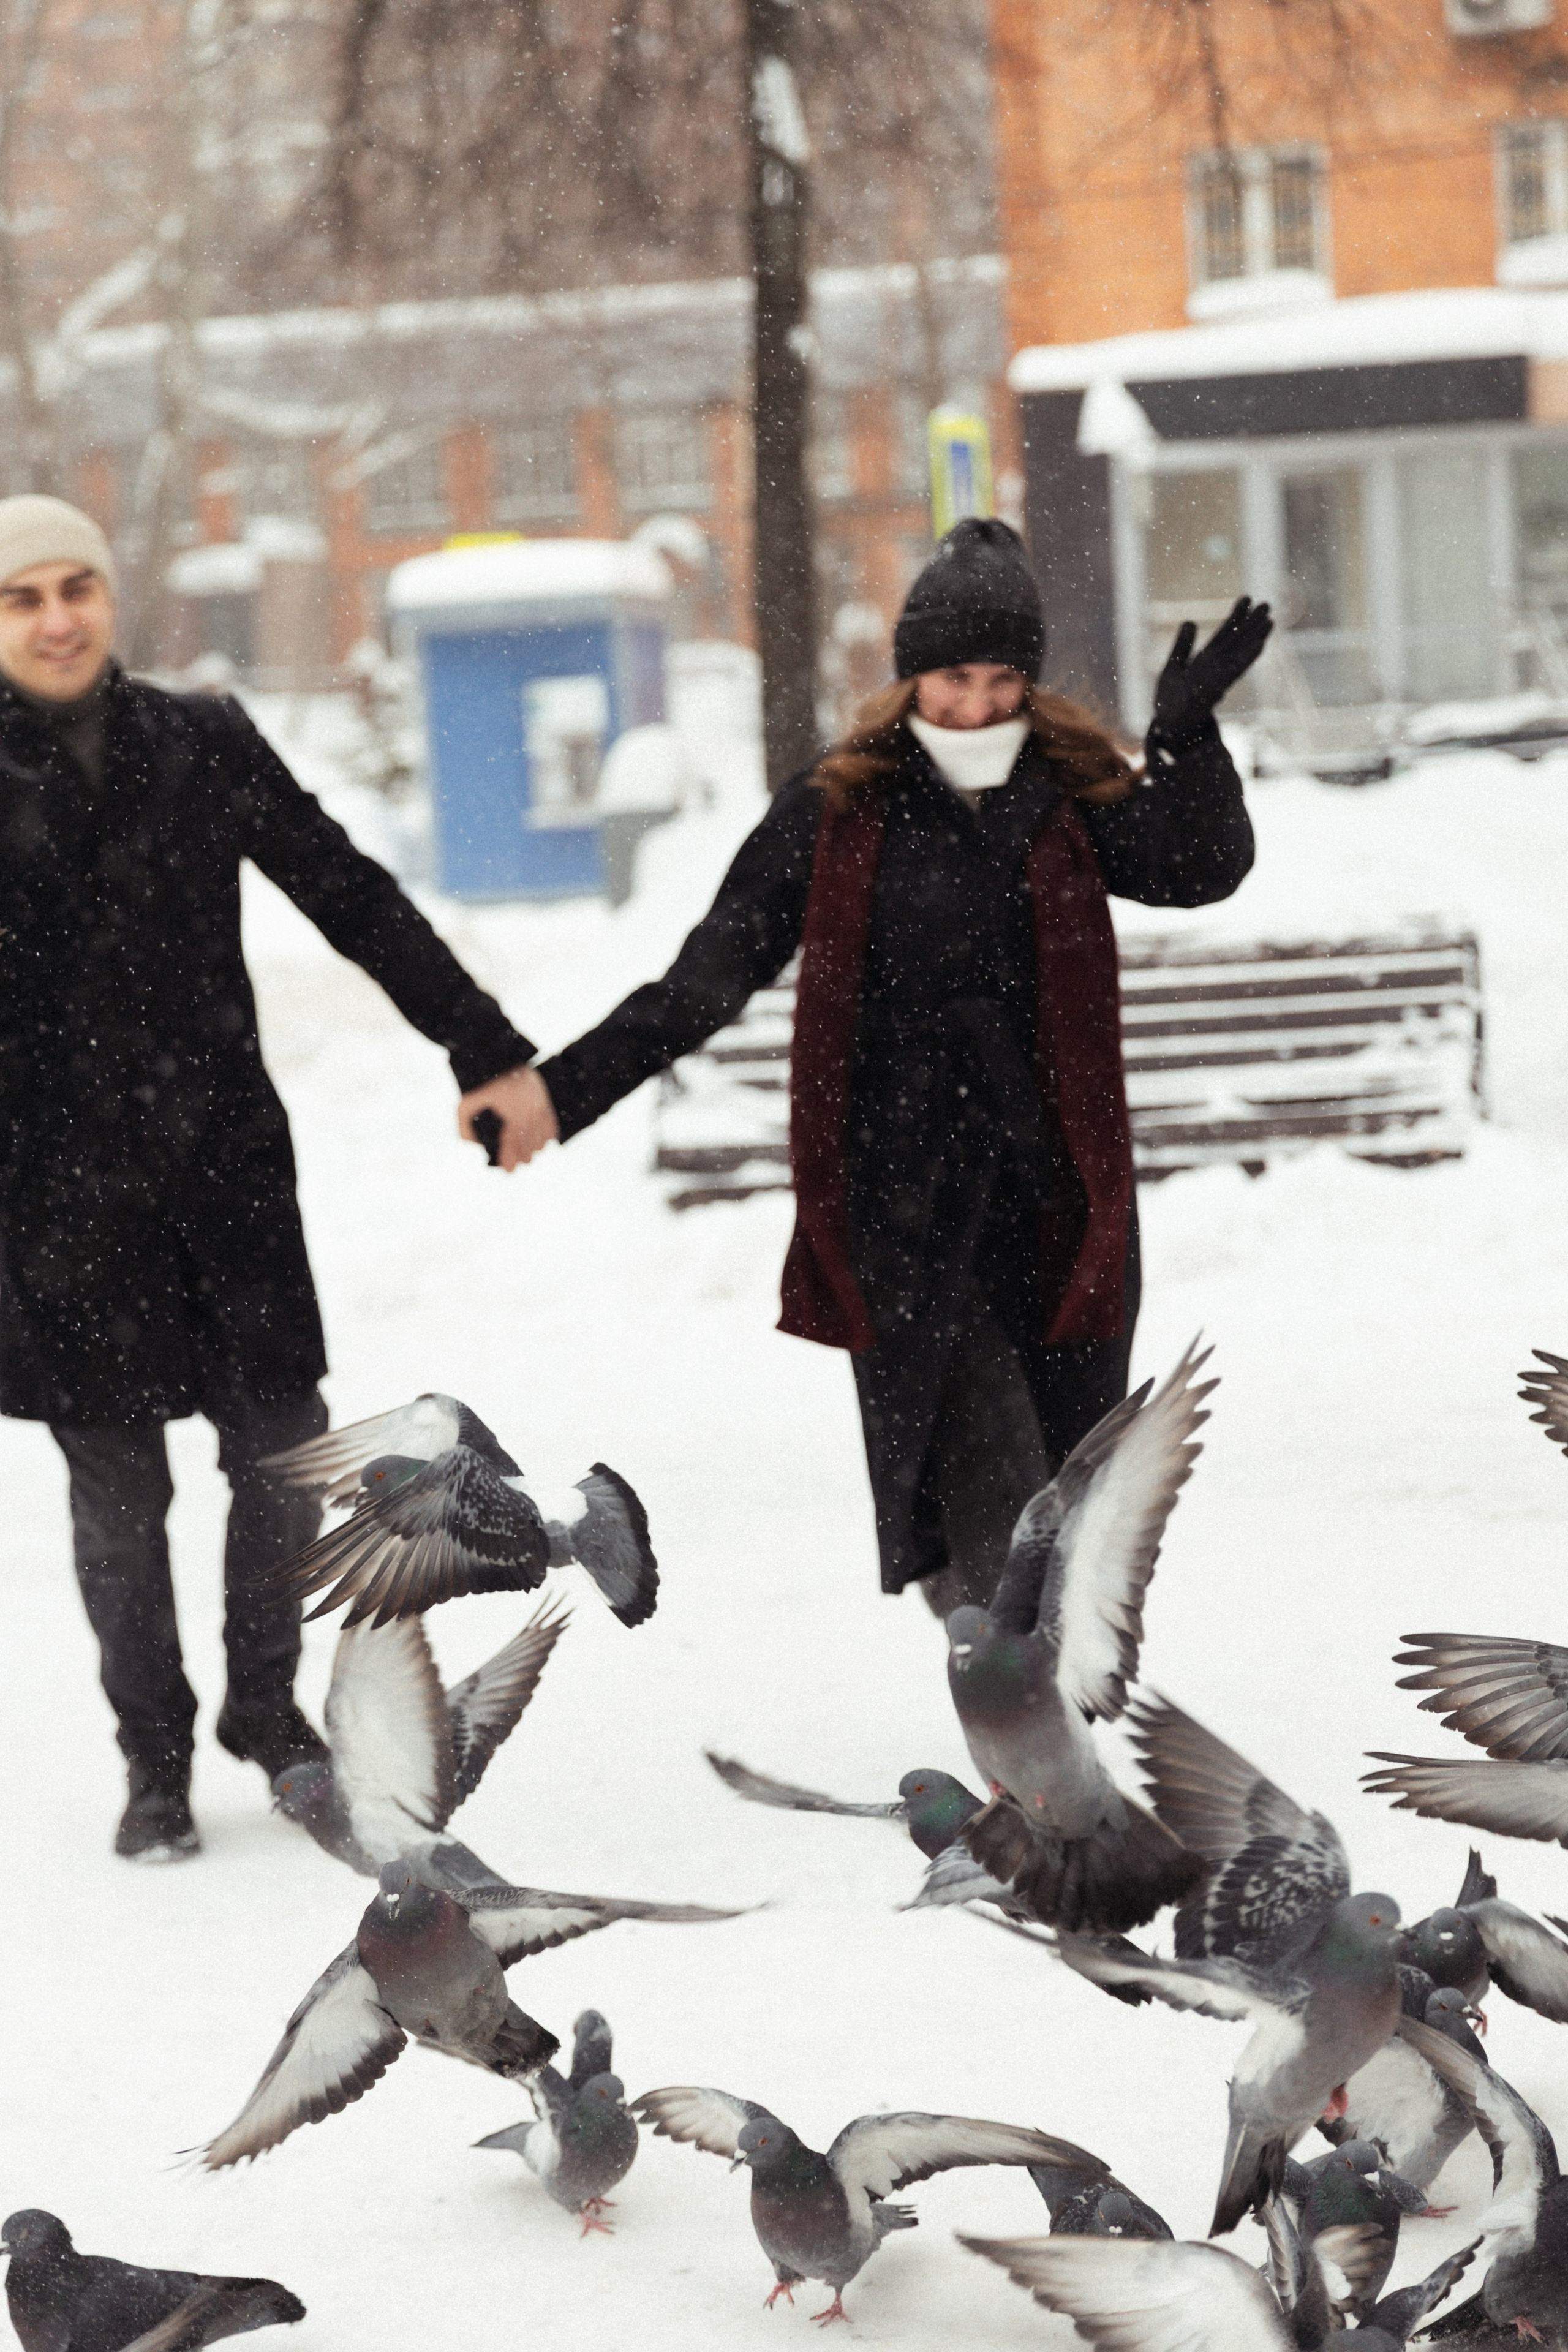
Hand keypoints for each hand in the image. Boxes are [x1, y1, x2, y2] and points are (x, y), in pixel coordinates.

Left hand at [458, 1065, 558, 1171]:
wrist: (501, 1056)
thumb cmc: (481, 1081)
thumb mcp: (465, 1102)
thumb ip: (464, 1125)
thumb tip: (473, 1145)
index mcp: (512, 1117)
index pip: (513, 1146)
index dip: (510, 1160)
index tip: (509, 1171)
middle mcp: (529, 1114)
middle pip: (529, 1145)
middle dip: (523, 1157)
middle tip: (517, 1165)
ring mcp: (539, 1107)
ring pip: (542, 1136)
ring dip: (536, 1148)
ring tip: (529, 1156)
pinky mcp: (544, 1099)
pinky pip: (550, 1123)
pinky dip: (548, 1135)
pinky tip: (545, 1143)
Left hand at [1150, 595, 1272, 759]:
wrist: (1167, 729)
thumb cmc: (1170, 702)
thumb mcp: (1172, 668)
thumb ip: (1182, 646)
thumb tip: (1190, 620)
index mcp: (1205, 660)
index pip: (1224, 634)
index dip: (1235, 616)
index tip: (1248, 598)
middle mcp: (1215, 667)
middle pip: (1237, 641)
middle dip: (1252, 623)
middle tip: (1269, 604)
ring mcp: (1217, 678)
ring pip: (1240, 653)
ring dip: (1255, 637)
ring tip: (1271, 621)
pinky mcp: (1215, 689)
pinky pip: (1234, 671)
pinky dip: (1247, 657)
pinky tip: (1259, 645)